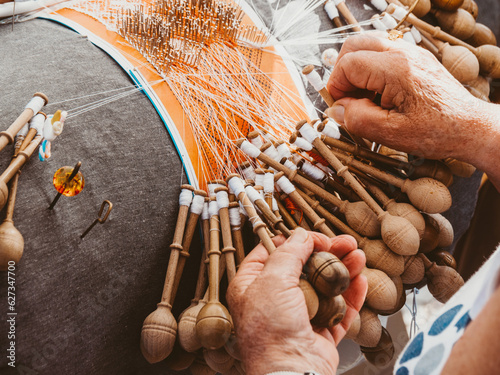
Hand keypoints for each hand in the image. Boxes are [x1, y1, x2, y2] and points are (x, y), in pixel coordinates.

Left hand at [226, 228, 366, 374]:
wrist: (291, 373)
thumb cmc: (270, 332)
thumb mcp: (272, 280)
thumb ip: (288, 253)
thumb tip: (300, 235)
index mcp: (252, 286)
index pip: (273, 252)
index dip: (296, 240)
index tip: (316, 237)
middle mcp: (274, 300)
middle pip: (304, 267)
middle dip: (327, 252)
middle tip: (344, 243)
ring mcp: (298, 316)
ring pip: (324, 286)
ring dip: (342, 268)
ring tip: (358, 256)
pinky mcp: (319, 332)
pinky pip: (338, 309)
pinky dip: (351, 294)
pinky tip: (360, 279)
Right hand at [326, 34, 489, 161]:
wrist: (470, 127)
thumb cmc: (437, 131)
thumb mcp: (391, 133)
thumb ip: (357, 119)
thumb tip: (337, 109)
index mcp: (395, 70)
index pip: (348, 64)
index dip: (336, 86)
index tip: (340, 106)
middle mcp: (403, 54)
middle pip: (354, 45)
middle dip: (342, 72)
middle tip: (346, 98)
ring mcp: (410, 53)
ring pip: (368, 46)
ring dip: (356, 70)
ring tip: (363, 98)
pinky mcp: (415, 59)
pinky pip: (383, 53)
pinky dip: (371, 70)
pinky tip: (378, 94)